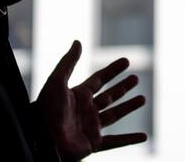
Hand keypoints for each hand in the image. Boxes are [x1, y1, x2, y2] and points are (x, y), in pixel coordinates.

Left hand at [35, 41, 147, 159]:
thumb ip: (68, 62)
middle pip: (109, 96)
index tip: (126, 60)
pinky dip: (129, 139)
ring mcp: (90, 127)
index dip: (113, 70)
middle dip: (123, 87)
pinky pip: (115, 141)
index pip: (99, 79)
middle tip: (136, 78)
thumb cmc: (46, 109)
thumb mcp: (56, 81)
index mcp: (78, 95)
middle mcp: (85, 110)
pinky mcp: (93, 143)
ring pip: (115, 115)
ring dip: (129, 107)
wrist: (41, 139)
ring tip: (143, 99)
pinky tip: (143, 136)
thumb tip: (77, 41)